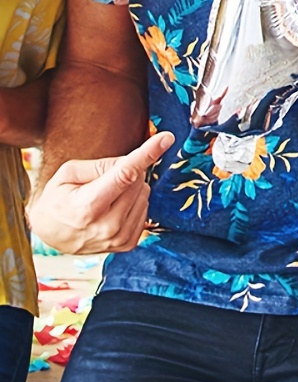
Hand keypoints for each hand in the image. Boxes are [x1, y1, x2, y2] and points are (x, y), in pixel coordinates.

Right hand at [26, 131, 171, 253]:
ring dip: (131, 189)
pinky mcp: (127, 243)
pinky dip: (133, 203)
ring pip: (144, 194)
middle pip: (138, 181)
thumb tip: (132, 162)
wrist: (48, 234)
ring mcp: (118, 237)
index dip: (147, 154)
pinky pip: (145, 209)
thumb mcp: (67, 174)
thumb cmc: (56, 200)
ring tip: (105, 198)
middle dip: (127, 172)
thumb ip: (100, 165)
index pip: (125, 175)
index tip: (166, 138)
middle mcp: (107, 225)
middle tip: (103, 181)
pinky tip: (113, 209)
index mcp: (88, 206)